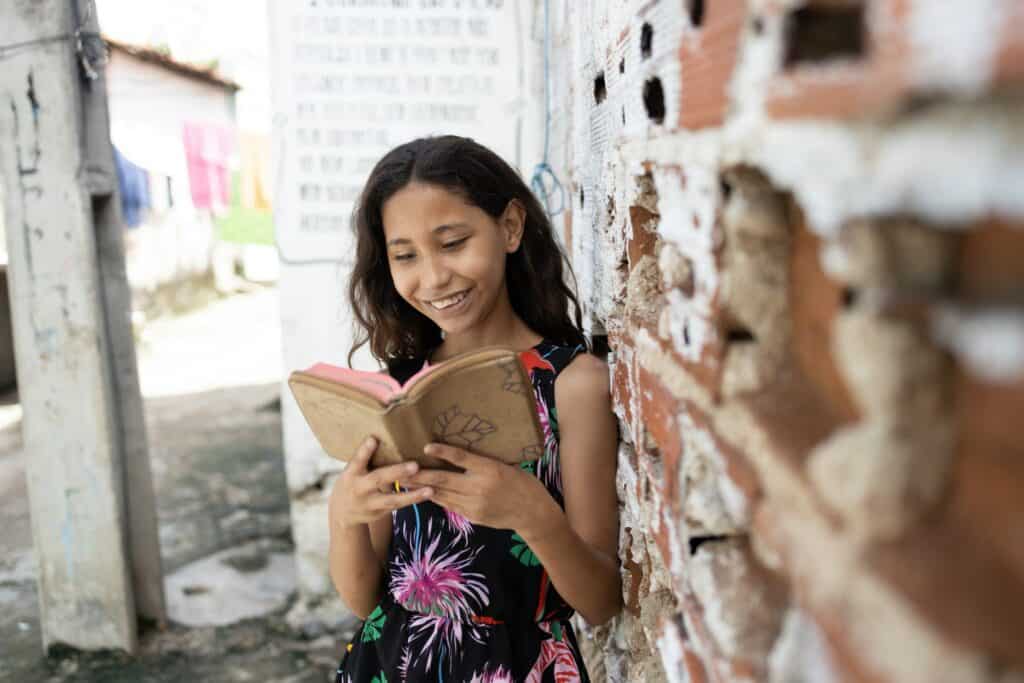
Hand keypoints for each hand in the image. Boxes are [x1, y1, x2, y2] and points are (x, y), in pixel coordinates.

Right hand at [329, 437, 432, 528]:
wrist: (344, 511)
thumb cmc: (355, 480)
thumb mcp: (354, 469)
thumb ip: (367, 457)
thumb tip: (387, 432)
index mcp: (351, 473)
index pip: (357, 460)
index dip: (364, 451)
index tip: (373, 439)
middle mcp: (359, 488)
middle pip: (378, 479)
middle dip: (397, 472)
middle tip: (415, 466)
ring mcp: (370, 503)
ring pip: (392, 500)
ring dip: (412, 495)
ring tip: (430, 490)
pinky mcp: (379, 512)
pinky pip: (398, 506)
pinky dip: (413, 500)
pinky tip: (429, 493)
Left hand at [407, 443, 558, 532]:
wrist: (532, 513)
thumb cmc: (521, 482)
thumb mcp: (504, 466)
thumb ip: (482, 463)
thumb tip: (458, 454)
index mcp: (490, 470)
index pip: (462, 458)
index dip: (443, 452)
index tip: (426, 446)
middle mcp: (480, 487)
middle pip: (444, 479)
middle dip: (420, 474)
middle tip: (401, 468)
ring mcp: (474, 504)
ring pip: (442, 494)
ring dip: (422, 487)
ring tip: (404, 481)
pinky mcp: (472, 516)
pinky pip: (449, 505)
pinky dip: (436, 497)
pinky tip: (424, 492)